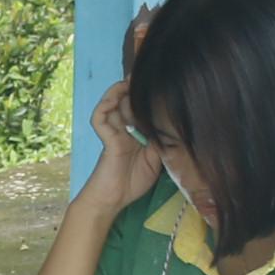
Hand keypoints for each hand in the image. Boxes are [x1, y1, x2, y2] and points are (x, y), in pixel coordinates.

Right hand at [83, 80, 162, 214]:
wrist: (113, 200)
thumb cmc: (132, 183)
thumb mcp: (156, 159)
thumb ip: (161, 142)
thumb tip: (173, 126)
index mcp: (135, 134)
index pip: (139, 109)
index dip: (145, 96)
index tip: (159, 82)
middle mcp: (123, 131)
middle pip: (125, 102)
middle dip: (134, 87)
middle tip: (147, 73)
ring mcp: (113, 134)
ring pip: (111, 105)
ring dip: (119, 91)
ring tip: (129, 79)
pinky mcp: (107, 140)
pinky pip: (100, 119)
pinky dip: (105, 105)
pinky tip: (115, 95)